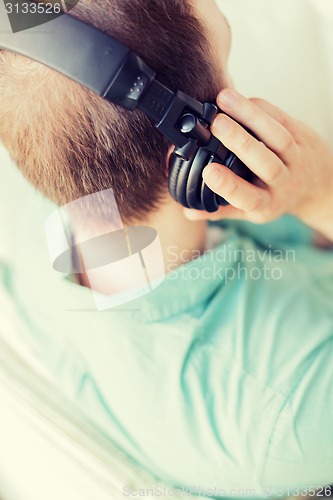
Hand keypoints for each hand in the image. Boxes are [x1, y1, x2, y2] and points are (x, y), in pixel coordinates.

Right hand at [185, 89, 332, 238]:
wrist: (319, 186)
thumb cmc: (277, 197)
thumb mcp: (251, 211)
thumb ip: (220, 210)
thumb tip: (187, 211)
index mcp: (266, 204)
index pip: (247, 198)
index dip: (228, 186)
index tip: (209, 172)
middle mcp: (283, 183)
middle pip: (265, 164)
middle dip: (240, 142)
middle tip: (216, 125)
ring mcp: (296, 158)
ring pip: (276, 136)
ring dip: (250, 116)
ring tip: (224, 100)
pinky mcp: (302, 136)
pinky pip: (281, 118)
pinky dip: (260, 107)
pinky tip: (240, 99)